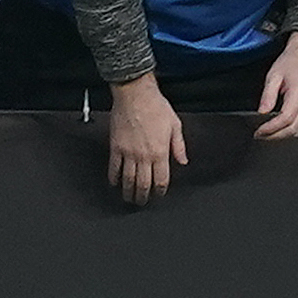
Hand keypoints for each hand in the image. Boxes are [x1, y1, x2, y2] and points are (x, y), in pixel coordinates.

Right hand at [107, 75, 186, 205]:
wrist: (135, 95)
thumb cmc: (155, 106)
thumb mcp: (176, 126)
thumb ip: (179, 146)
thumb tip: (183, 161)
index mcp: (160, 152)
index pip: (161, 179)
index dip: (160, 191)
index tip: (159, 195)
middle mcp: (144, 155)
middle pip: (143, 183)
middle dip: (143, 196)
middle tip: (141, 203)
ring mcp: (128, 152)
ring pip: (128, 178)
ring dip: (128, 191)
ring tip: (128, 198)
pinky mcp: (115, 146)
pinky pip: (113, 166)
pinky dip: (113, 177)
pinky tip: (114, 183)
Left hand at [254, 32, 297, 139]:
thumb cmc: (290, 63)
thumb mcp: (273, 76)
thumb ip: (268, 96)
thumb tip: (262, 113)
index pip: (286, 118)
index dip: (271, 128)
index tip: (259, 131)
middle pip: (293, 129)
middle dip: (275, 136)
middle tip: (260, 136)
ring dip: (282, 136)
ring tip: (267, 135)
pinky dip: (290, 131)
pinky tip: (279, 130)